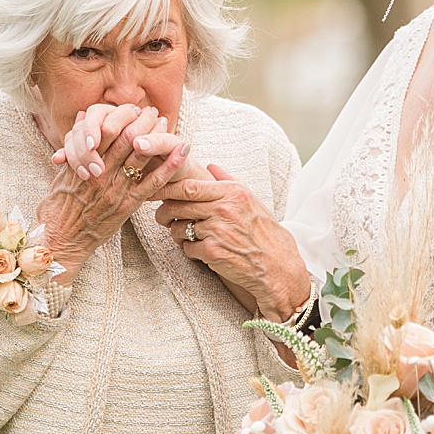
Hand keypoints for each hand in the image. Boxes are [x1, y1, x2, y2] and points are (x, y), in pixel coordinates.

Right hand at [39, 104, 186, 283]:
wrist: (59, 241)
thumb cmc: (57, 209)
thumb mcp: (61, 175)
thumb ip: (74, 150)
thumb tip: (83, 120)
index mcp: (84, 163)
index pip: (106, 131)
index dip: (121, 116)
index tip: (132, 108)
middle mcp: (100, 173)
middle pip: (125, 138)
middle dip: (141, 121)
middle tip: (151, 110)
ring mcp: (115, 190)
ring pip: (140, 156)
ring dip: (156, 136)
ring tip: (165, 123)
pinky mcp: (127, 206)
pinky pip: (152, 183)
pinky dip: (168, 165)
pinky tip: (182, 151)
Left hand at [152, 163, 308, 320]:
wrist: (277, 267)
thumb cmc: (265, 233)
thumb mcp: (251, 200)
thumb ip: (228, 181)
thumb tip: (210, 166)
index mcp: (232, 192)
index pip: (188, 186)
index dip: (166, 188)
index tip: (156, 191)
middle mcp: (224, 209)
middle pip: (177, 206)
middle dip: (164, 212)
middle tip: (162, 216)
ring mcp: (217, 231)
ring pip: (179, 228)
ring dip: (176, 233)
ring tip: (185, 235)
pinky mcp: (213, 253)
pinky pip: (187, 248)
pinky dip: (189, 250)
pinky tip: (201, 250)